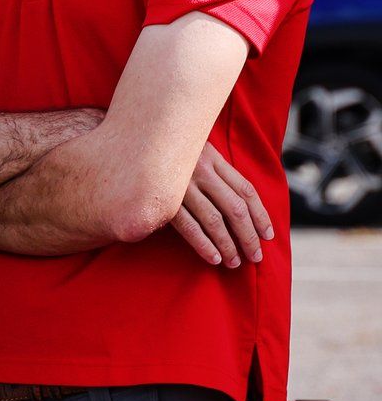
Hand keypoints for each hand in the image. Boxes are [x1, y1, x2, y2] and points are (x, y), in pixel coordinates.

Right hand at [169, 143, 274, 266]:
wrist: (133, 138)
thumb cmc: (165, 149)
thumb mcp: (194, 150)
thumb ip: (213, 170)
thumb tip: (238, 203)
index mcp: (213, 158)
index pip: (246, 191)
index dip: (260, 215)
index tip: (267, 236)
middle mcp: (201, 170)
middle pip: (235, 209)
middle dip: (248, 236)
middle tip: (255, 256)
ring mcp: (182, 185)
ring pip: (214, 220)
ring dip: (227, 244)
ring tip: (234, 262)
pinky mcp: (164, 198)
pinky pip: (188, 225)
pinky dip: (203, 244)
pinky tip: (213, 257)